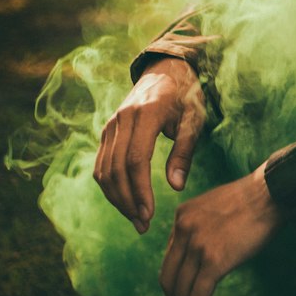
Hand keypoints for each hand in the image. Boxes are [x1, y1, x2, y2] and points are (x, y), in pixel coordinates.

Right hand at [95, 58, 206, 231]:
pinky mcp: (107, 130)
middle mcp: (122, 118)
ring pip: (104, 169)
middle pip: (116, 168)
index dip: (140, 190)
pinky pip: (101, 163)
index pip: (136, 160)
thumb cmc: (186, 95)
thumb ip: (184, 151)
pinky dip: (109, 186)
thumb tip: (176, 186)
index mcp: (147, 113)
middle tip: (144, 225)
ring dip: (117, 198)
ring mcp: (111, 124)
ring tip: (136, 219)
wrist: (166, 70)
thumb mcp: (194, 119)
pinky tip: (125, 202)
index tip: (150, 214)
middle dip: (128, 201)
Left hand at [159, 165, 283, 295]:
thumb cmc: (255, 199)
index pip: (169, 261)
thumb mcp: (217, 207)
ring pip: (181, 293)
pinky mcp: (214, 260)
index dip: (178, 285)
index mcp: (182, 217)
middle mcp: (183, 230)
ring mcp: (197, 245)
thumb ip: (202, 227)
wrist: (273, 191)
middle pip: (168, 281)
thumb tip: (202, 257)